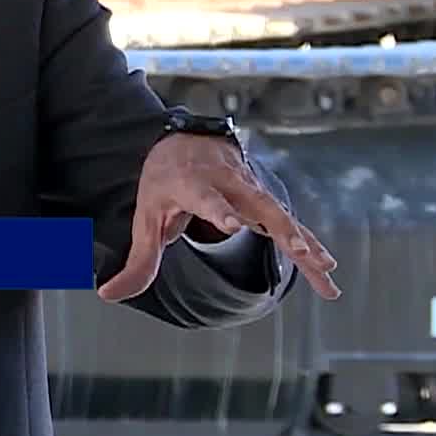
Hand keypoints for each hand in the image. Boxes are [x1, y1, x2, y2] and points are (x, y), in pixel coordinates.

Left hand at [96, 132, 339, 301]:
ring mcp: (249, 189)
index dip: (219, 210)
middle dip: (279, 226)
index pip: (206, 198)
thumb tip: (108, 295)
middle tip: (298, 249)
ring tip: (325, 268)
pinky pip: (289, 223)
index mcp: (193, 183)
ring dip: (304, 241)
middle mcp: (227, 183)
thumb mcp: (146, 216)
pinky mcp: (263, 200)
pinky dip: (308, 244)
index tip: (232, 223)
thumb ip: (138, 260)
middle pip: (257, 204)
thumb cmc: (164, 180)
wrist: (184, 140)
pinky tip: (327, 269)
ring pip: (281, 215)